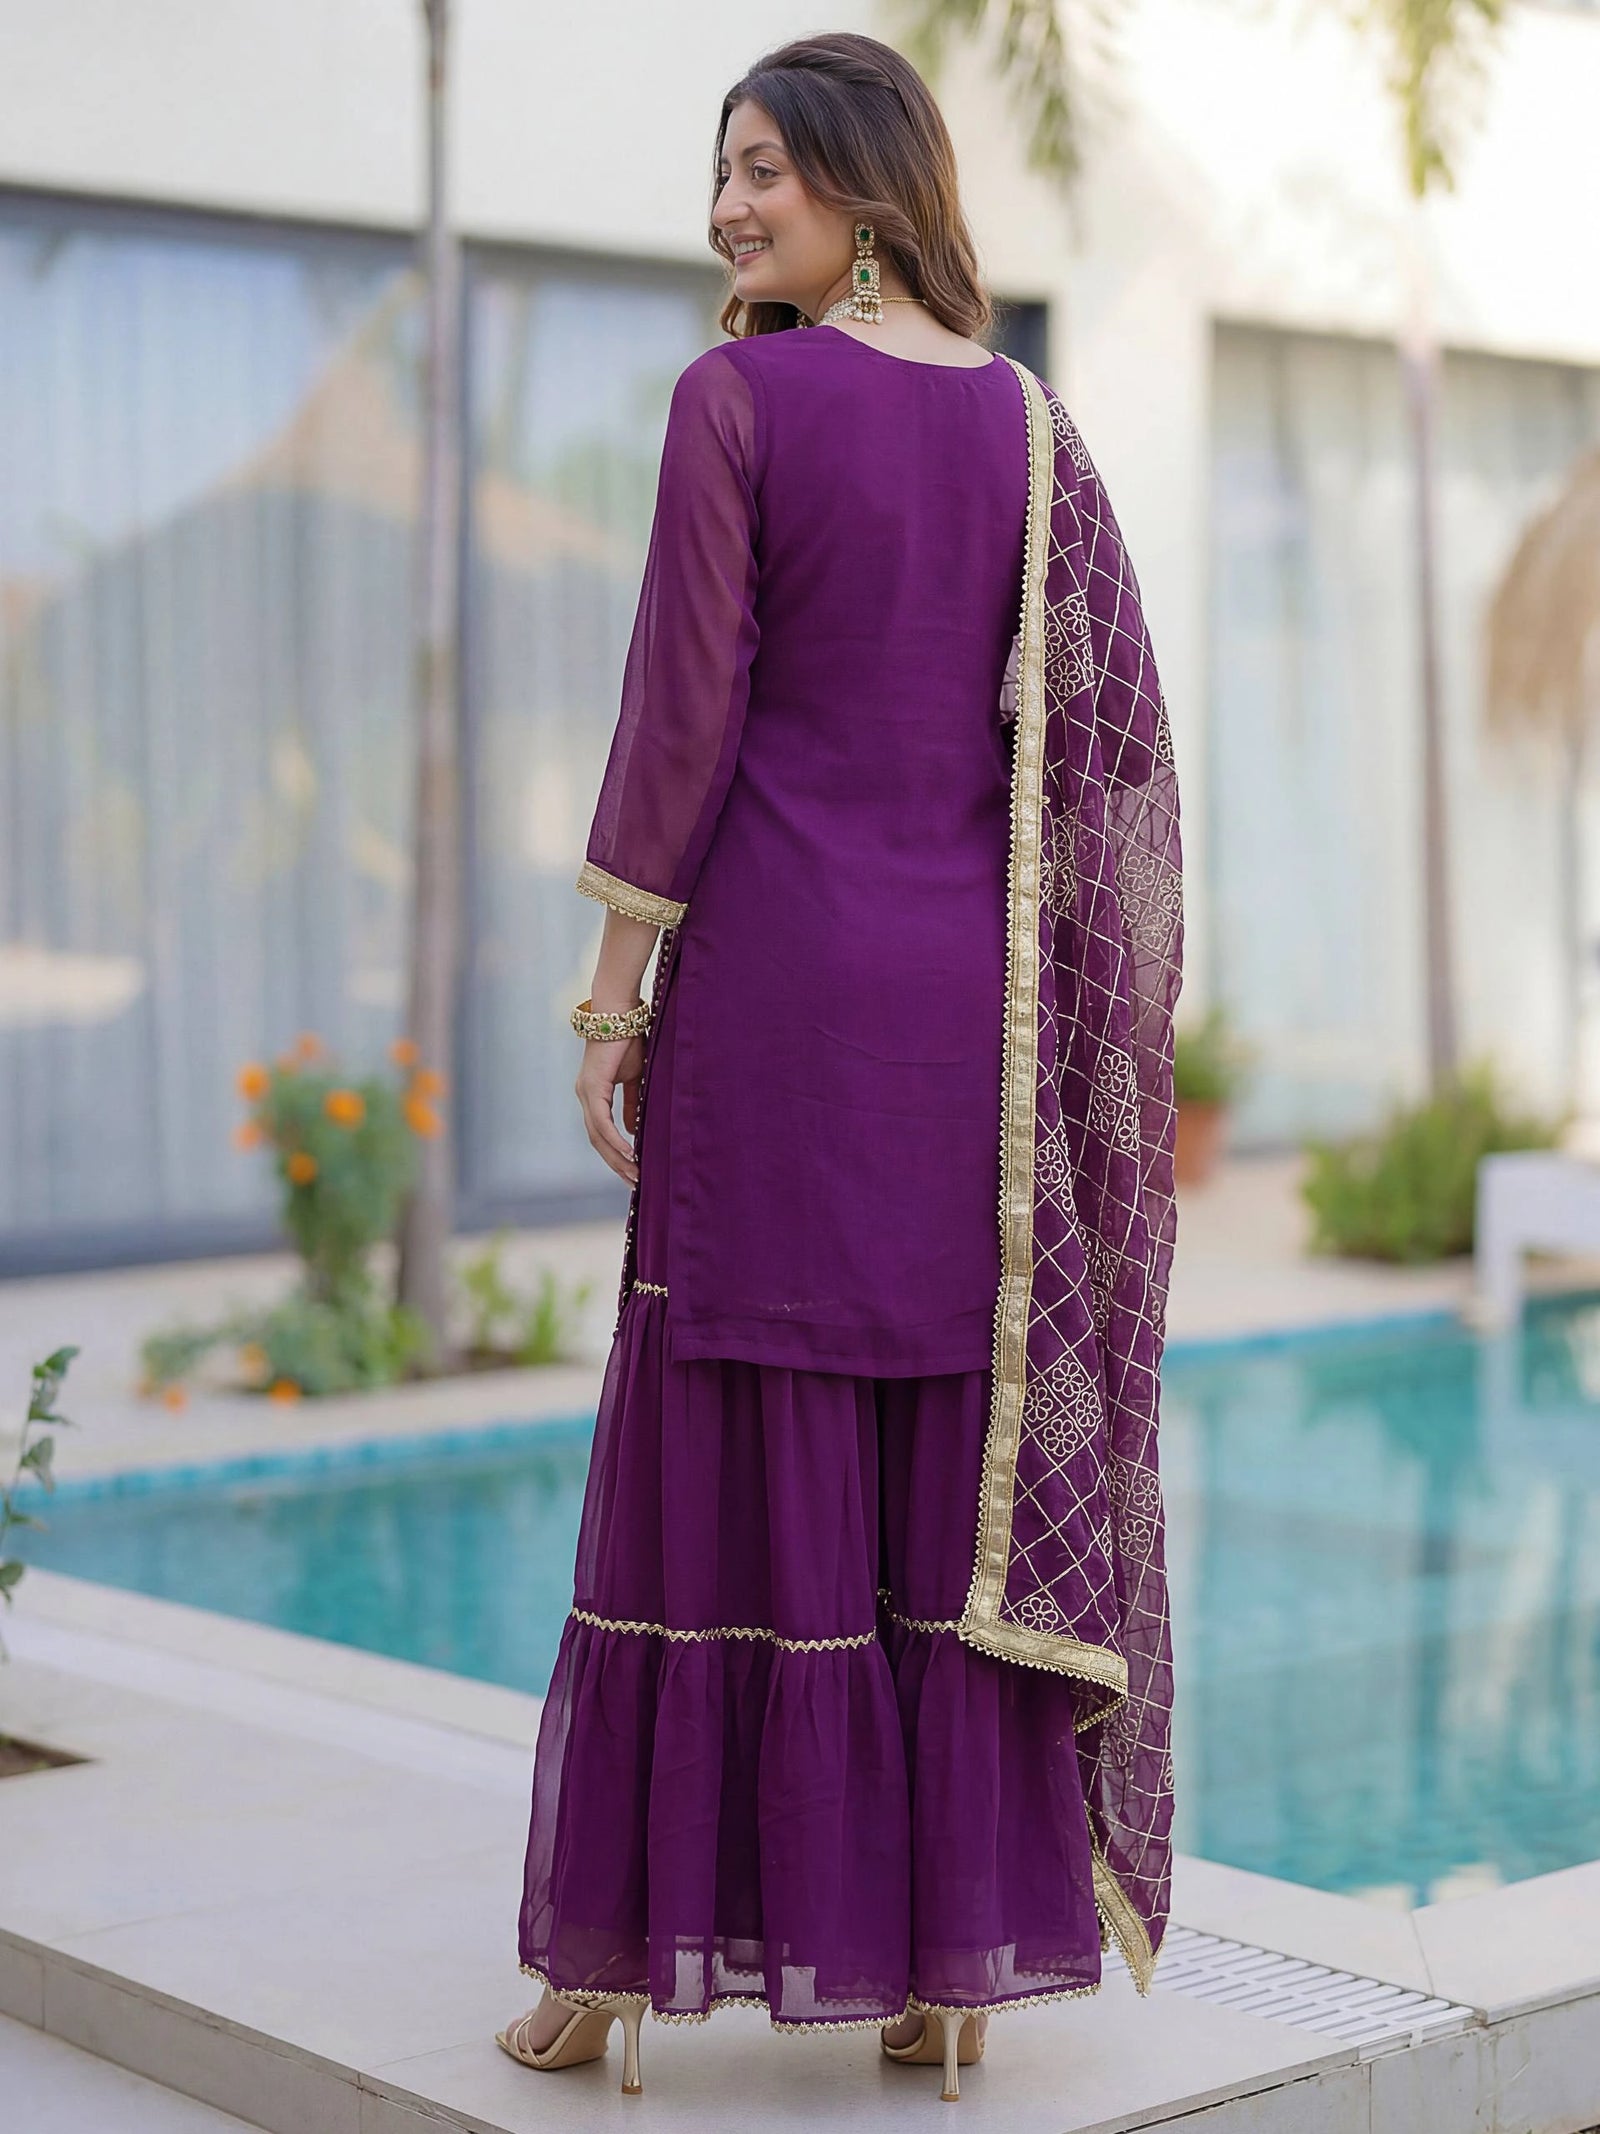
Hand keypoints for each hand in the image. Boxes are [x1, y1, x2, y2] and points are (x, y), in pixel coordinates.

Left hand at [576, 1035, 644, 1184]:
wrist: (620, 1014)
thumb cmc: (629, 1039)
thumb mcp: (635, 1078)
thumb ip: (633, 1103)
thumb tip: (634, 1129)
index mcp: (593, 1094)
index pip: (601, 1132)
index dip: (615, 1153)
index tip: (631, 1170)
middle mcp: (585, 1096)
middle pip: (597, 1141)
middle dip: (615, 1164)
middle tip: (634, 1183)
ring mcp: (586, 1093)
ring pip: (598, 1137)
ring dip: (617, 1158)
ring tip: (634, 1174)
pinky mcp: (593, 1088)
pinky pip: (602, 1123)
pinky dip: (615, 1141)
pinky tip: (629, 1154)